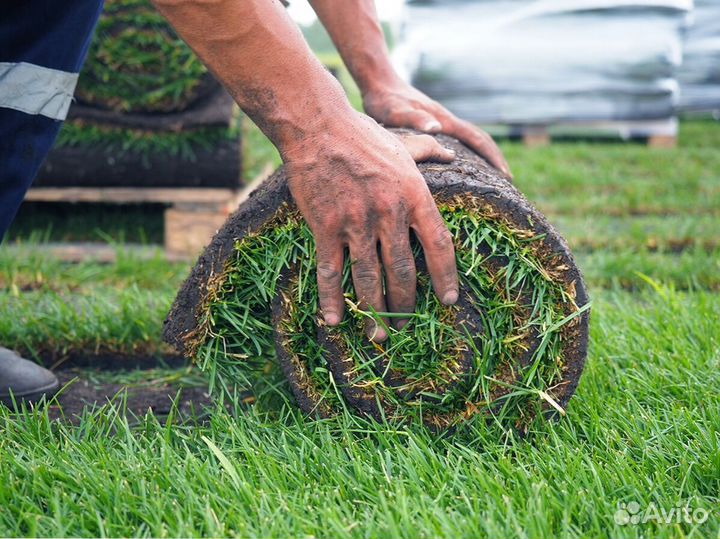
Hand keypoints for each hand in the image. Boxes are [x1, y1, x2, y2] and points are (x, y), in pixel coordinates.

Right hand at [282, 111, 458, 341]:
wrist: (317, 127)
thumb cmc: (362, 134)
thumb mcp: (402, 142)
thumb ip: (429, 151)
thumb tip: (452, 153)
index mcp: (414, 195)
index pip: (439, 245)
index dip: (446, 276)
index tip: (449, 299)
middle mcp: (389, 214)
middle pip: (403, 270)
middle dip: (407, 303)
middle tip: (408, 323)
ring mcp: (356, 223)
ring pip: (369, 278)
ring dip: (375, 311)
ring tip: (380, 335)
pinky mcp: (326, 227)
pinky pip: (330, 271)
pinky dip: (332, 299)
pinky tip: (335, 321)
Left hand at [363, 80, 511, 177]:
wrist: (379, 82)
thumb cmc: (385, 100)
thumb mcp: (394, 112)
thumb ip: (413, 119)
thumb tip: (436, 129)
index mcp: (443, 120)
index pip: (476, 139)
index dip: (492, 157)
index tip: (506, 176)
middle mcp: (447, 120)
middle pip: (479, 139)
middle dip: (495, 159)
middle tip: (509, 182)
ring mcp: (442, 121)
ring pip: (470, 139)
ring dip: (484, 156)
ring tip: (492, 178)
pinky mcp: (434, 124)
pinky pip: (458, 140)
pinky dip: (469, 152)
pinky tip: (464, 166)